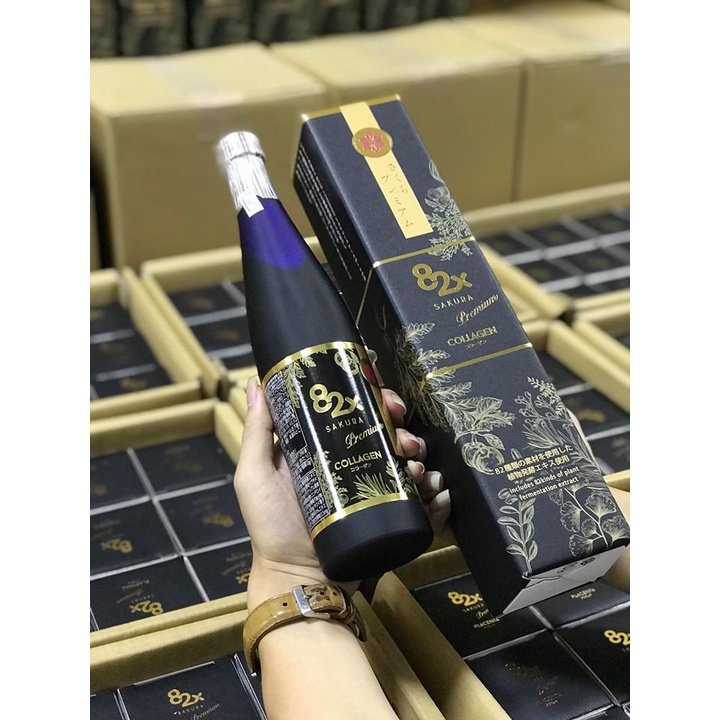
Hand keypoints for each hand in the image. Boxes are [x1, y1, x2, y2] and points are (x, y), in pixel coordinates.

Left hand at [234, 378, 449, 610]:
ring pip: (407, 460)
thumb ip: (257, 433)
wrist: (298, 579)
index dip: (371, 397)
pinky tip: (433, 490)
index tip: (383, 397)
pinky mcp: (388, 515)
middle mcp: (350, 463)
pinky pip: (420, 498)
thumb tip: (255, 383)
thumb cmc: (271, 527)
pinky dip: (434, 492)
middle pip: (386, 431)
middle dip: (402, 426)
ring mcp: (372, 489)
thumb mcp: (256, 476)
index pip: (353, 410)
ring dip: (420, 456)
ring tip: (417, 468)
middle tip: (406, 436)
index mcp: (322, 447)